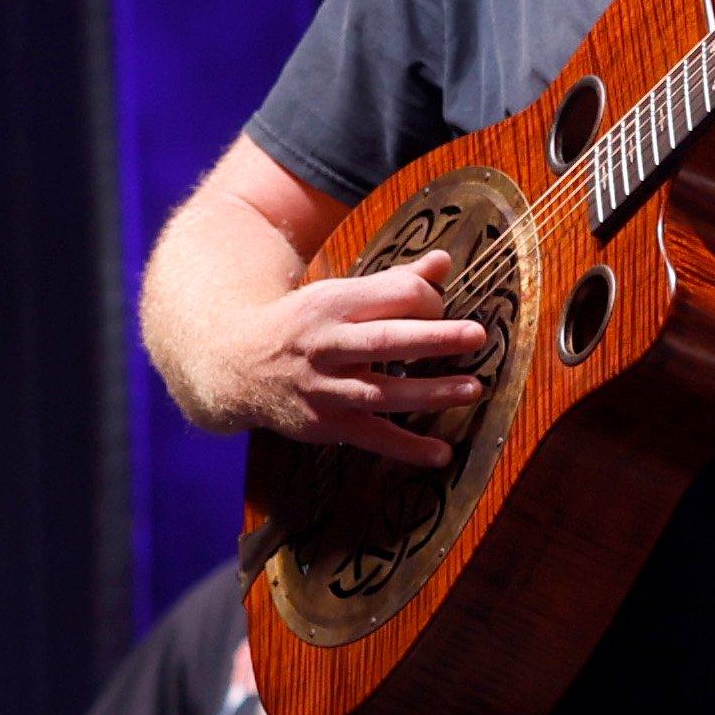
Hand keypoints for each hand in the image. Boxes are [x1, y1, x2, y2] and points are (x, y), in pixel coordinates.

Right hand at [229, 251, 487, 466]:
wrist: (237, 365)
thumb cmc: (304, 323)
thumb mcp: (339, 294)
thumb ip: (394, 282)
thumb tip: (443, 261)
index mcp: (335, 303)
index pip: (393, 296)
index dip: (428, 299)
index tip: (443, 307)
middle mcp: (328, 345)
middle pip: (386, 340)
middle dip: (434, 337)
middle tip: (476, 335)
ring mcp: (325, 388)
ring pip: (382, 392)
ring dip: (430, 392)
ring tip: (473, 389)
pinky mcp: (325, 424)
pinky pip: (371, 437)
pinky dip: (406, 448)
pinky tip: (441, 453)